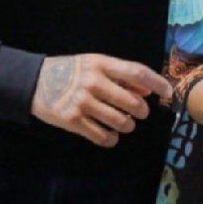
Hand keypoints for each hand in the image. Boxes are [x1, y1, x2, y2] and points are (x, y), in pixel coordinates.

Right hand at [30, 53, 172, 146]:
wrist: (34, 82)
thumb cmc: (70, 71)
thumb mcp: (94, 64)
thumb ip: (120, 76)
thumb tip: (147, 92)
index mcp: (101, 64)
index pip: (137, 72)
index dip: (157, 83)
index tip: (168, 93)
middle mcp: (94, 82)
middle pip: (133, 102)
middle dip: (141, 112)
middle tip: (139, 114)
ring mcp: (83, 102)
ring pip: (120, 122)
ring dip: (127, 126)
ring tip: (125, 124)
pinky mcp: (73, 120)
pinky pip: (102, 136)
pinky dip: (111, 139)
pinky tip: (110, 135)